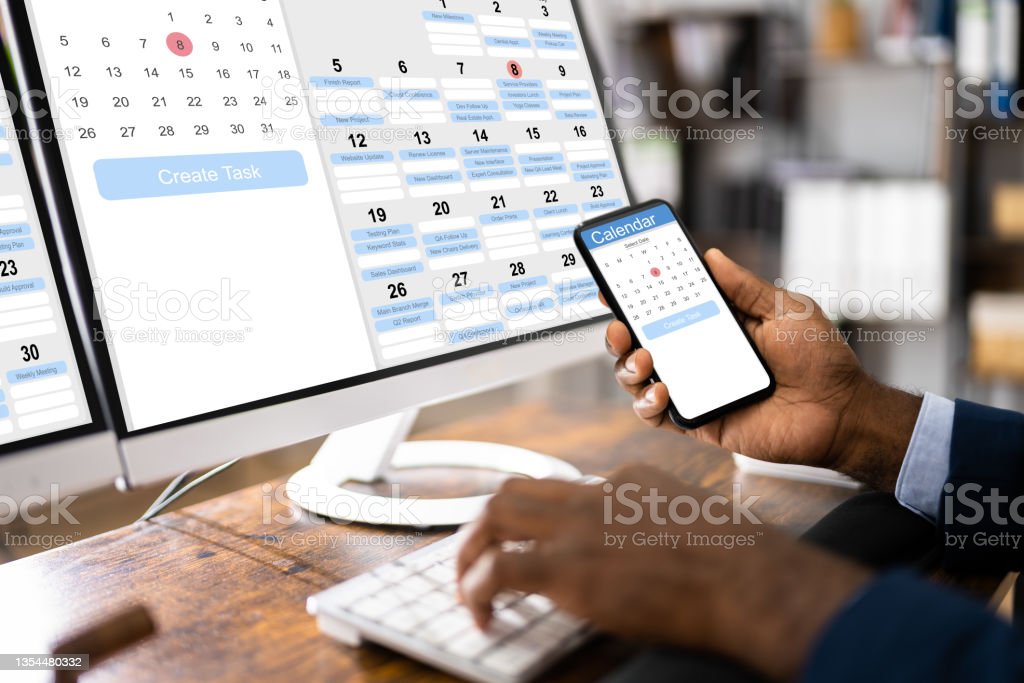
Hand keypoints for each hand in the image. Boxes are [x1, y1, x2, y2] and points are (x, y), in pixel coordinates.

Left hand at [457, 465, 870, 681]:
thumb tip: (644, 547)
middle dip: (485, 524)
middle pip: (515, 489)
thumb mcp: (695, 518)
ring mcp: (576, 527)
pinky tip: (482, 613)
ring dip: (471, 550)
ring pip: (495, 514)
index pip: (561, 489)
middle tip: (479, 557)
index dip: (537, 521)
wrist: (750, 579)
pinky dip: (477, 588)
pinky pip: (499, 569)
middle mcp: (593, 494)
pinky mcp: (567, 568)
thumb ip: (658, 520)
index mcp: (626, 480)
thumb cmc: (741, 560)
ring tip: (467, 587)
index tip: (531, 545)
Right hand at [605, 249, 920, 489]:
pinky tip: (662, 389)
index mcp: (716, 323)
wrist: (839, 411)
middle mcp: (698, 353)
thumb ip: (745, 287)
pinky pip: (657, 415)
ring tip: (644, 357)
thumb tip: (712, 256)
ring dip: (628, 365)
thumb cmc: (820, 360)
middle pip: (640, 340)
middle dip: (619, 330)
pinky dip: (647, 402)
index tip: (614, 280)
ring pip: (639, 376)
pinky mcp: (698, 420)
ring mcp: (694, 387)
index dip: (636, 294)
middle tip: (619, 324)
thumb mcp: (785, 310)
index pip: (665, 306)